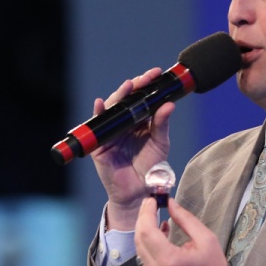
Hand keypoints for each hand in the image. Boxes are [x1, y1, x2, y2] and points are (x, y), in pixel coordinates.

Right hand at [89, 68, 174, 229]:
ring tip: (128, 86)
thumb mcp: (160, 143)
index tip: (157, 74)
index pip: (142, 98)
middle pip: (126, 100)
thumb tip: (169, 104)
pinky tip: (100, 105)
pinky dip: (98, 114)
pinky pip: (97, 127)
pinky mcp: (100, 144)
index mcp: (139, 121)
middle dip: (135, 86)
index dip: (148, 85)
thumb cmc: (150, 167)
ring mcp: (111, 132)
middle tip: (146, 77)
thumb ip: (162, 124)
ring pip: (112, 109)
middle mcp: (124, 123)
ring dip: (119, 96)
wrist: (140, 191)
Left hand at [134, 196, 235, 265]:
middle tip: (150, 205)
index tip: (151, 200)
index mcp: (169, 260)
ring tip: (155, 218)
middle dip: (142, 219)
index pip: (147, 231)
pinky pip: (145, 260)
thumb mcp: (206, 239)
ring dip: (145, 232)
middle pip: (139, 239)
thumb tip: (170, 204)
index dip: (146, 213)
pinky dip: (149, 245)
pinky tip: (160, 236)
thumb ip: (185, 219)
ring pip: (140, 250)